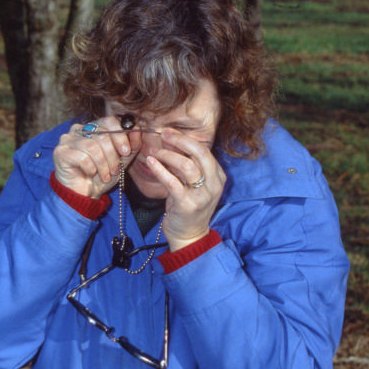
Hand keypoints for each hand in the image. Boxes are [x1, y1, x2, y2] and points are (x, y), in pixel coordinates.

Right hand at [53, 116, 140, 198]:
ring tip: (105, 175)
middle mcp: (78, 129)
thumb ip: (131, 144)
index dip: (120, 135)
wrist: (84, 194)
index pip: (109, 120)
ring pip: (93, 147)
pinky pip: (83, 157)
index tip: (126, 152)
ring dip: (103, 165)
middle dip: (113, 156)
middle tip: (115, 169)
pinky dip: (91, 169)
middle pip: (103, 135)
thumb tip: (138, 129)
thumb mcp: (121, 160)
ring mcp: (67, 139)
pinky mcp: (60, 152)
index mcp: (93, 127)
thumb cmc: (101, 175)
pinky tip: (90, 174)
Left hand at [145, 128, 225, 250]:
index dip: (185, 138)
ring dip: (167, 155)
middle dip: (180, 140)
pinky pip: (173, 182)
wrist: (189, 236)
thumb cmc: (188, 206)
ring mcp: (202, 196)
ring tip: (153, 152)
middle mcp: (214, 184)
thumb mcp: (192, 184)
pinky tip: (151, 162)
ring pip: (186, 165)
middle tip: (164, 134)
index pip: (204, 150)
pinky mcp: (188, 205)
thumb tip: (171, 142)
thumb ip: (186, 165)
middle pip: (200, 153)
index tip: (169, 132)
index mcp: (217, 176)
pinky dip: (160, 170)